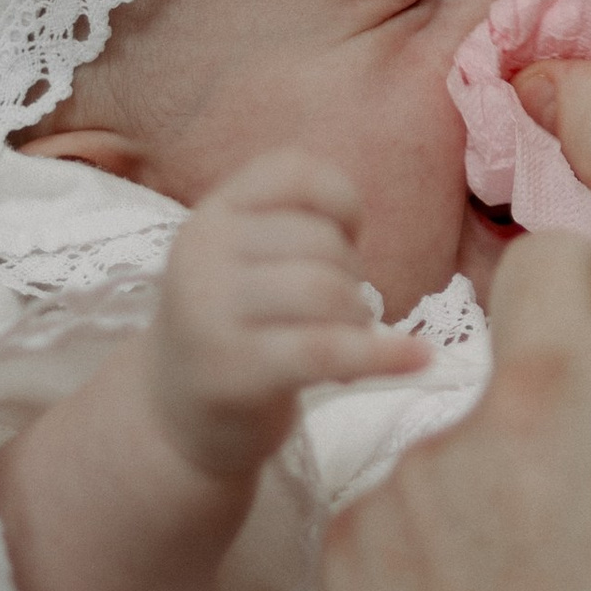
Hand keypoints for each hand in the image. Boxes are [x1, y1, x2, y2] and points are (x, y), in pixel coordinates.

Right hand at [143, 151, 427, 482]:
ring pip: (325, 291)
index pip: (294, 172)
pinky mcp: (234, 371)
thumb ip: (293, 227)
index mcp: (212, 216)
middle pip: (320, 240)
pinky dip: (383, 355)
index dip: (341, 201)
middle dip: (353, 275)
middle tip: (343, 311)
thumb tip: (356, 225)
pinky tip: (419, 359)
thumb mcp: (243, 263)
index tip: (346, 239)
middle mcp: (203, 253)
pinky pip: (326, 349)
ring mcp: (211, 313)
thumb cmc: (233, 331)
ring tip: (347, 339)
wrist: (172, 418)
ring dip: (358, 317)